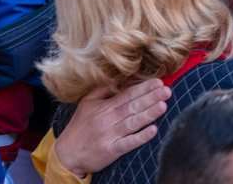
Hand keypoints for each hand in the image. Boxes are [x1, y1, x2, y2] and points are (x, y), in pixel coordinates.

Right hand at [55, 79, 170, 176]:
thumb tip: (120, 79)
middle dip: (151, 98)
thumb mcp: (87, 103)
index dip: (143, 88)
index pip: (127, 94)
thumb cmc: (80, 126)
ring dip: (149, 114)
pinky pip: (128, 143)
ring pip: (133, 122)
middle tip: (167, 90)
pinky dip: (140, 137)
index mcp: (104, 106)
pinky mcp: (111, 150)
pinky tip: (153, 131)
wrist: (66, 154)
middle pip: (132, 106)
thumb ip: (103, 90)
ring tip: (163, 105)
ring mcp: (110, 135)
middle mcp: (108, 119)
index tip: (158, 82)